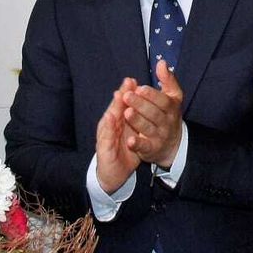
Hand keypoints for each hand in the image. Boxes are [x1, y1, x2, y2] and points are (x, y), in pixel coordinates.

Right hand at [94, 77, 138, 194]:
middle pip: (116, 107)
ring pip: (109, 119)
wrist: (114, 173)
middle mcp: (111, 125)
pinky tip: (111, 118)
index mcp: (119, 120)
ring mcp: (106, 136)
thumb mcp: (135, 132)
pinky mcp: (104, 148)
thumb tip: (148, 101)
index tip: (135, 80)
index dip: (128, 91)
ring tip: (118, 95)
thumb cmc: (124, 149)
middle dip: (122, 94)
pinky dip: (108, 127)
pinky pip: (106, 137)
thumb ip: (140, 116)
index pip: (123, 103)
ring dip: (113, 107)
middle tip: (128, 81)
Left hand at [123, 60, 183, 168]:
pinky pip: (145, 146)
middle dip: (140, 104)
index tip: (140, 88)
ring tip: (126, 112)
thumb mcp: (172, 97)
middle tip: (127, 96)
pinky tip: (129, 140)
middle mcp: (166, 122)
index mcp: (171, 107)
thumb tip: (161, 62)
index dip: (152, 94)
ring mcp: (160, 136)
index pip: (162, 100)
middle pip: (154, 113)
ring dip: (137, 121)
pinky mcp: (152, 149)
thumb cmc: (168, 114)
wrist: (174, 144)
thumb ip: (167, 79)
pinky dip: (138, 144)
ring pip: (148, 128)